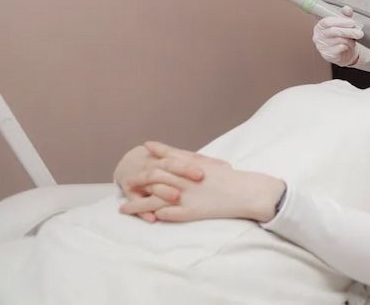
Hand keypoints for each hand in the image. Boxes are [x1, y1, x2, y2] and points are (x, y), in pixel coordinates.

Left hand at [120, 144, 284, 223]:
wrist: (246, 191)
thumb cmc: (230, 178)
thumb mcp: (212, 164)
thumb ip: (192, 159)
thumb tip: (181, 156)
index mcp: (192, 166)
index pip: (167, 158)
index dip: (152, 155)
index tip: (140, 151)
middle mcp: (186, 180)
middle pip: (155, 179)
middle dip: (137, 181)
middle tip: (123, 182)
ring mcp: (188, 196)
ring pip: (157, 199)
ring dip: (139, 205)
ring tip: (123, 210)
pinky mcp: (192, 212)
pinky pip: (171, 214)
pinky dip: (157, 215)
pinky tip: (146, 218)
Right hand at [312, 5, 363, 65]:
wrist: (343, 52)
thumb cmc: (341, 36)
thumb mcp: (343, 23)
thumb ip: (345, 15)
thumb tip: (347, 9)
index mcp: (320, 26)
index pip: (327, 22)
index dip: (340, 21)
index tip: (351, 22)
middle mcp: (318, 36)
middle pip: (334, 31)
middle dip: (349, 31)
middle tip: (359, 32)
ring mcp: (322, 46)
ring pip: (339, 40)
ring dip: (350, 39)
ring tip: (353, 39)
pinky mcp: (328, 55)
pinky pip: (340, 49)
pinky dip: (348, 46)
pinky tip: (349, 45)